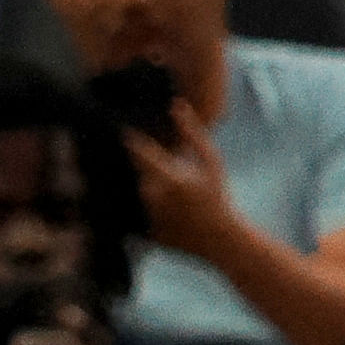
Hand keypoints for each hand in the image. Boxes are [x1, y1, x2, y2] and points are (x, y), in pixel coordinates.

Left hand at [124, 102, 244, 260]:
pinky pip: (143, 213)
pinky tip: (173, 210)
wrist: (221, 240)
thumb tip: (176, 105)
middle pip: (141, 173)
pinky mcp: (147, 232)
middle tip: (171, 168)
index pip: (139, 151)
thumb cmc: (219, 196)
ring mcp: (148, 217)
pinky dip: (152, 207)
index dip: (131, 139)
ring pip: (143, 192)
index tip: (124, 128)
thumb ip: (192, 132)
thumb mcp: (211, 161)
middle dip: (150, 167)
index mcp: (168, 176)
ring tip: (176, 191)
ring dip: (152, 186)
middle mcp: (153, 197)